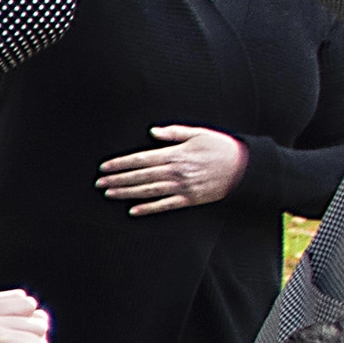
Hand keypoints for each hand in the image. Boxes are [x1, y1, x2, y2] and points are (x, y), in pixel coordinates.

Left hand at [97, 124, 246, 213]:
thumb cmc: (221, 147)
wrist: (244, 167)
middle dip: (118, 179)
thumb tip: (152, 131)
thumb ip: (174, 133)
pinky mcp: (190, 199)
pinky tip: (132, 210)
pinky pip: (165, 205)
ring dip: (127, 193)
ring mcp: (182, 187)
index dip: (121, 163)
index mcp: (176, 154)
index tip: (104, 167)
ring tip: (109, 194)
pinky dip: (148, 208)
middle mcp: (176, 171)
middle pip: (141, 176)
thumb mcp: (198, 133)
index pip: (141, 159)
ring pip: (148, 191)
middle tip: (99, 183)